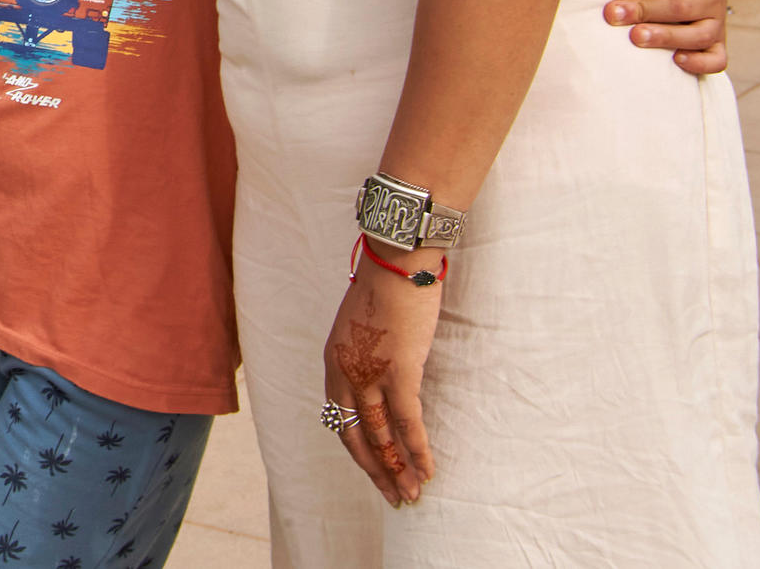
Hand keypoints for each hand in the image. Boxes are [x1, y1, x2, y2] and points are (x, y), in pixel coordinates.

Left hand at [322, 245, 441, 507]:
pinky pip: (407, 422)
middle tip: (395, 497)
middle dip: (377, 471)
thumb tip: (382, 381)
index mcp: (333, 363)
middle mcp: (345, 373)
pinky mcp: (399, 371)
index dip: (358, 450)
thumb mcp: (361, 328)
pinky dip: (417, 450)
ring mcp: (371, 374)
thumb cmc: (385, 290)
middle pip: (356, 436)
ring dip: (398, 469)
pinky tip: (427, 471)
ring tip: (412, 495)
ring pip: (381, 436)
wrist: (397, 261)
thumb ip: (365, 356)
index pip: (340, 419)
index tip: (376, 471)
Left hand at [605, 0, 728, 76]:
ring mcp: (717, 26)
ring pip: (697, 35)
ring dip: (665, 36)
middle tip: (613, 14)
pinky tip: (677, 60)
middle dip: (644, 11)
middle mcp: (715, 2)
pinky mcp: (716, 47)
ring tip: (636, 37)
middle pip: (681, 9)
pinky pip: (716, 59)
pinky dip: (700, 63)